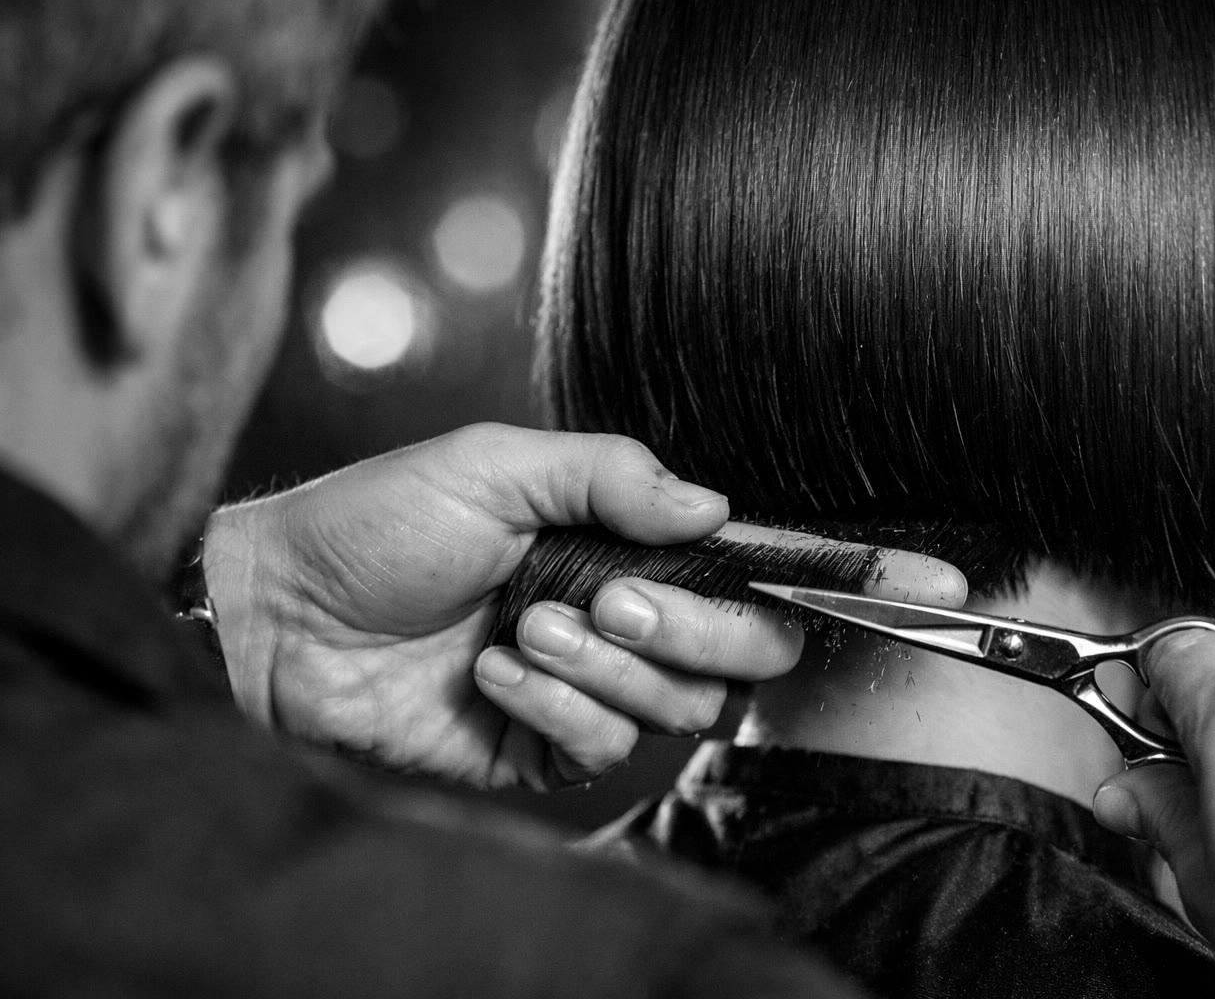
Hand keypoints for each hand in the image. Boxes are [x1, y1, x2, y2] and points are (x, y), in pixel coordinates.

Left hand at [203, 423, 964, 790]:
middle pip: (745, 649)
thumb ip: (616, 476)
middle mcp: (627, 616)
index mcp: (627, 542)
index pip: (756, 563)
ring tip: (524, 623)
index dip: (842, 573)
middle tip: (611, 594)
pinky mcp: (551, 750)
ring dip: (607, 664)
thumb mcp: (496, 465)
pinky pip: (608, 747)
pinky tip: (494, 672)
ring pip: (682, 704)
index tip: (931, 580)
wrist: (283, 617)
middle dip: (691, 626)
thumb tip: (715, 507)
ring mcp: (593, 689)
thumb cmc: (380, 522)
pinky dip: (557, 705)